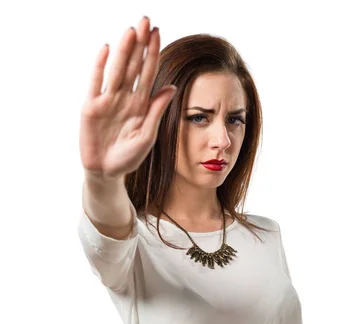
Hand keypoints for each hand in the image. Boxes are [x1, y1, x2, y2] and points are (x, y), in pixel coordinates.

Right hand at [79, 16, 176, 179]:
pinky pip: (96, 83)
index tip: (158, 33)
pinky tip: (107, 50)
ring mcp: (107, 100)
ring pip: (117, 70)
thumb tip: (172, 88)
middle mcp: (124, 97)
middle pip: (133, 66)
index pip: (148, 73)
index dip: (153, 53)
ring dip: (124, 51)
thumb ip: (157, 111)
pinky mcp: (91, 107)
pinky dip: (100, 66)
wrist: (107, 173)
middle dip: (140, 44)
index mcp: (140, 104)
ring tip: (131, 30)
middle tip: (146, 21)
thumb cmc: (129, 157)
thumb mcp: (147, 135)